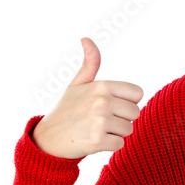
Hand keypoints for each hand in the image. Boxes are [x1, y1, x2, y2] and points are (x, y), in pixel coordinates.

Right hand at [30, 37, 144, 158]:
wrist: (47, 139)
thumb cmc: (66, 110)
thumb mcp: (77, 84)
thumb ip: (90, 64)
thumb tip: (86, 38)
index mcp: (102, 86)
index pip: (137, 93)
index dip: (126, 102)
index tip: (110, 106)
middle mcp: (102, 101)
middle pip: (135, 113)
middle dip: (121, 119)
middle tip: (101, 120)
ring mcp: (100, 121)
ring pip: (128, 130)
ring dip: (115, 133)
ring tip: (96, 130)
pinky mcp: (97, 140)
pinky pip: (120, 145)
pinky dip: (109, 146)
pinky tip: (93, 141)